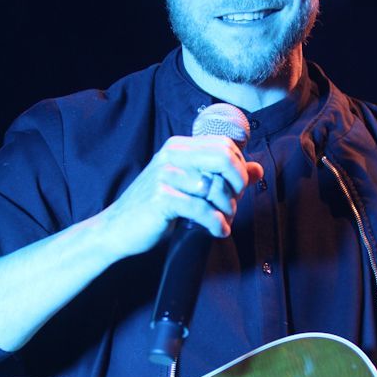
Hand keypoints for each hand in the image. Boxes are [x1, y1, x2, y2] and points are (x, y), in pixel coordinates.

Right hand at [100, 135, 263, 258]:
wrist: (117, 229)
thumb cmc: (156, 208)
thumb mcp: (190, 187)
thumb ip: (223, 176)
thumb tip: (258, 169)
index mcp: (179, 147)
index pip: (224, 144)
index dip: (239, 167)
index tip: (237, 188)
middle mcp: (172, 156)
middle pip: (223, 157)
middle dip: (238, 183)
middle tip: (234, 202)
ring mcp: (165, 175)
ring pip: (215, 186)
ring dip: (227, 209)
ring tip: (223, 221)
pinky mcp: (161, 198)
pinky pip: (202, 208)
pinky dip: (216, 223)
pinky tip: (218, 231)